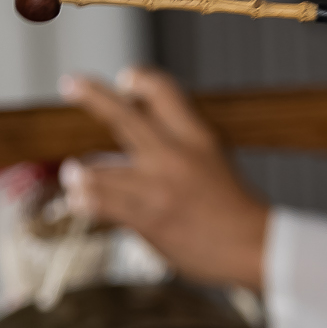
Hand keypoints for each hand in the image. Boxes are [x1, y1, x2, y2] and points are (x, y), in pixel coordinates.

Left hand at [58, 67, 268, 291]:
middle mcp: (174, 155)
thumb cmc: (236, 209)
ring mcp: (157, 187)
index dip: (141, 79)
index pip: (163, 90)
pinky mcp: (147, 218)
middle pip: (122, 115)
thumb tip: (143, 138)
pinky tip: (79, 201)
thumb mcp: (215, 160)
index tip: (126, 80)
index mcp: (198, 136)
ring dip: (80, 173)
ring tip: (74, 174)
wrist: (254, 247)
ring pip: (97, 170)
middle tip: (71, 83)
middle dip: (92, 95)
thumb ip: (182, 146)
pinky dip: (85, 202)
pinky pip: (100, 205)